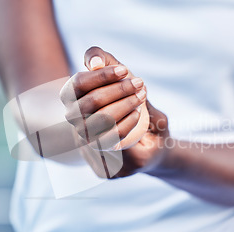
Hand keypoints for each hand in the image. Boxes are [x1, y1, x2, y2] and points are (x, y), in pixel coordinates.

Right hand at [60, 47, 169, 177]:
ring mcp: (87, 150)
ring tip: (141, 96)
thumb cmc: (139, 110)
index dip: (98, 76)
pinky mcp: (102, 168)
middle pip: (88, 103)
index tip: (124, 69)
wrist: (158, 146)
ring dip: (124, 104)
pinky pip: (110, 141)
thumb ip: (110, 64)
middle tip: (139, 83)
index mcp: (75, 104)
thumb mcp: (128, 83)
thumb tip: (95, 61)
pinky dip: (127, 123)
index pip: (75, 86)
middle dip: (117, 89)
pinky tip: (138, 115)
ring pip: (98, 121)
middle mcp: (75, 128)